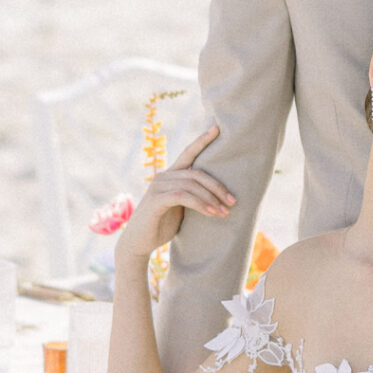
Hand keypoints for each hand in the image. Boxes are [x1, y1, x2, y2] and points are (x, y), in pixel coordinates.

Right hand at [116, 126, 235, 260]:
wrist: (139, 243)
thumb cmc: (162, 225)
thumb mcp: (181, 208)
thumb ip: (193, 196)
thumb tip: (218, 196)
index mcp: (170, 175)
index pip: (188, 153)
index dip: (202, 140)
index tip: (218, 128)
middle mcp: (163, 176)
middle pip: (196, 173)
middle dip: (218, 187)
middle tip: (233, 201)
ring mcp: (157, 187)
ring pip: (191, 185)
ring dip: (211, 199)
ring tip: (225, 212)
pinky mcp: (155, 200)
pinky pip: (182, 196)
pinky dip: (199, 204)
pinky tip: (211, 213)